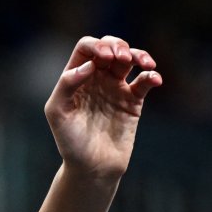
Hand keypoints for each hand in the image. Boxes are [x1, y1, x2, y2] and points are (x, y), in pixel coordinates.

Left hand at [44, 35, 161, 179]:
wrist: (92, 167)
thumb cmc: (69, 140)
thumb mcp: (57, 112)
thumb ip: (67, 85)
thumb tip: (90, 65)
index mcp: (75, 76)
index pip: (86, 47)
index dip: (97, 45)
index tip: (104, 58)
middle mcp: (96, 78)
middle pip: (110, 47)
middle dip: (118, 45)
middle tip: (121, 58)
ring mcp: (115, 88)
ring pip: (130, 59)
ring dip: (138, 54)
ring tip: (144, 63)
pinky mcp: (133, 101)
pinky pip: (145, 81)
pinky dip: (152, 76)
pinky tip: (153, 78)